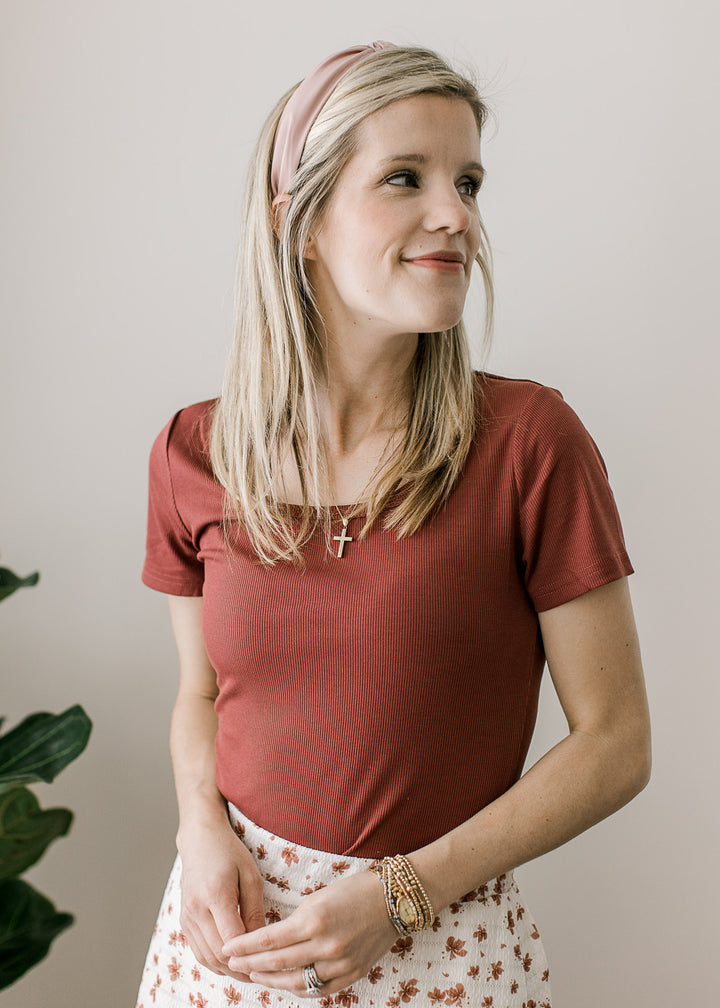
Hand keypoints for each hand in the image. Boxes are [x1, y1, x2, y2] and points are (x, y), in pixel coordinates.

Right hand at [177, 817, 265, 978]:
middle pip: (218, 953)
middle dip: (241, 968)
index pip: (232, 939)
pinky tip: (231, 962)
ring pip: (206, 957)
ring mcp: (186, 917)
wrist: (199, 840)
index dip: (250, 955)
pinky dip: (214, 962)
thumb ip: (254, 910)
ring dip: (228, 970)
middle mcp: (196, 909)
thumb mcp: (251, 876)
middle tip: (263, 974)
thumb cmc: (229, 854)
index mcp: (215, 895)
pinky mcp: (184, 921)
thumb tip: (260, 941)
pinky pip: (198, 951)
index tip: (269, 961)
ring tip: (250, 973)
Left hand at [222, 869, 395, 996]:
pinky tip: (285, 983)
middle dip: (250, 963)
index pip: (269, 939)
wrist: (394, 900)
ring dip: (270, 979)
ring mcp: (339, 964)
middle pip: (277, 962)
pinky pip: (318, 990)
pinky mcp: (351, 975)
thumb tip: (272, 940)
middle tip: (232, 963)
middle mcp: (325, 945)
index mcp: (314, 920)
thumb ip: (296, 922)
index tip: (228, 948)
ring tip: (254, 974)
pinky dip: (298, 988)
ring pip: (295, 981)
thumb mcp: (319, 898)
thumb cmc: (354, 890)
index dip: (245, 946)